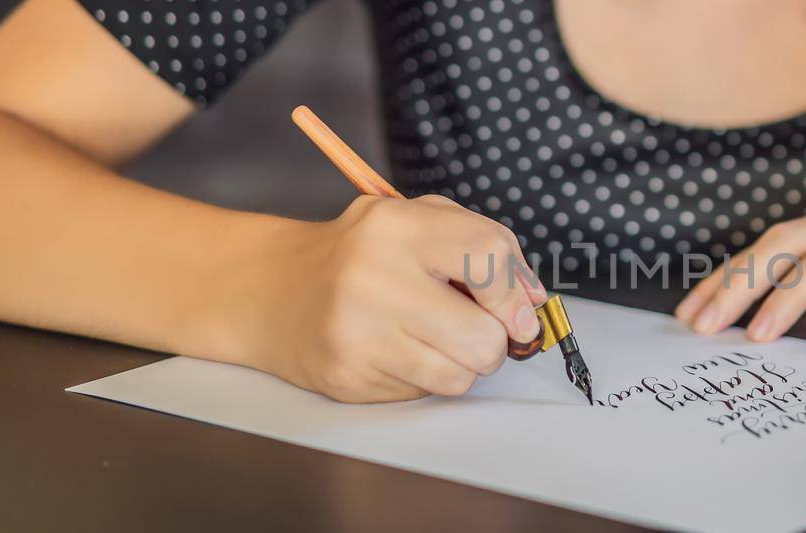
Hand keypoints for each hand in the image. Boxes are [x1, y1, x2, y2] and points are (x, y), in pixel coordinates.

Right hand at [234, 194, 545, 402]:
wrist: (271, 289)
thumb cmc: (360, 254)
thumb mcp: (416, 222)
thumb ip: (483, 245)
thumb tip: (534, 299)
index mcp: (396, 226)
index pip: (487, 256)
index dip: (516, 292)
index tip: (519, 311)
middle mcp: (373, 278)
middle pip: (484, 336)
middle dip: (495, 340)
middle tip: (475, 327)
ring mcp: (357, 333)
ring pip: (460, 376)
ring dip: (462, 363)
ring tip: (434, 338)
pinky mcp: (347, 376)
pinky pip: (424, 393)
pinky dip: (425, 377)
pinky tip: (399, 351)